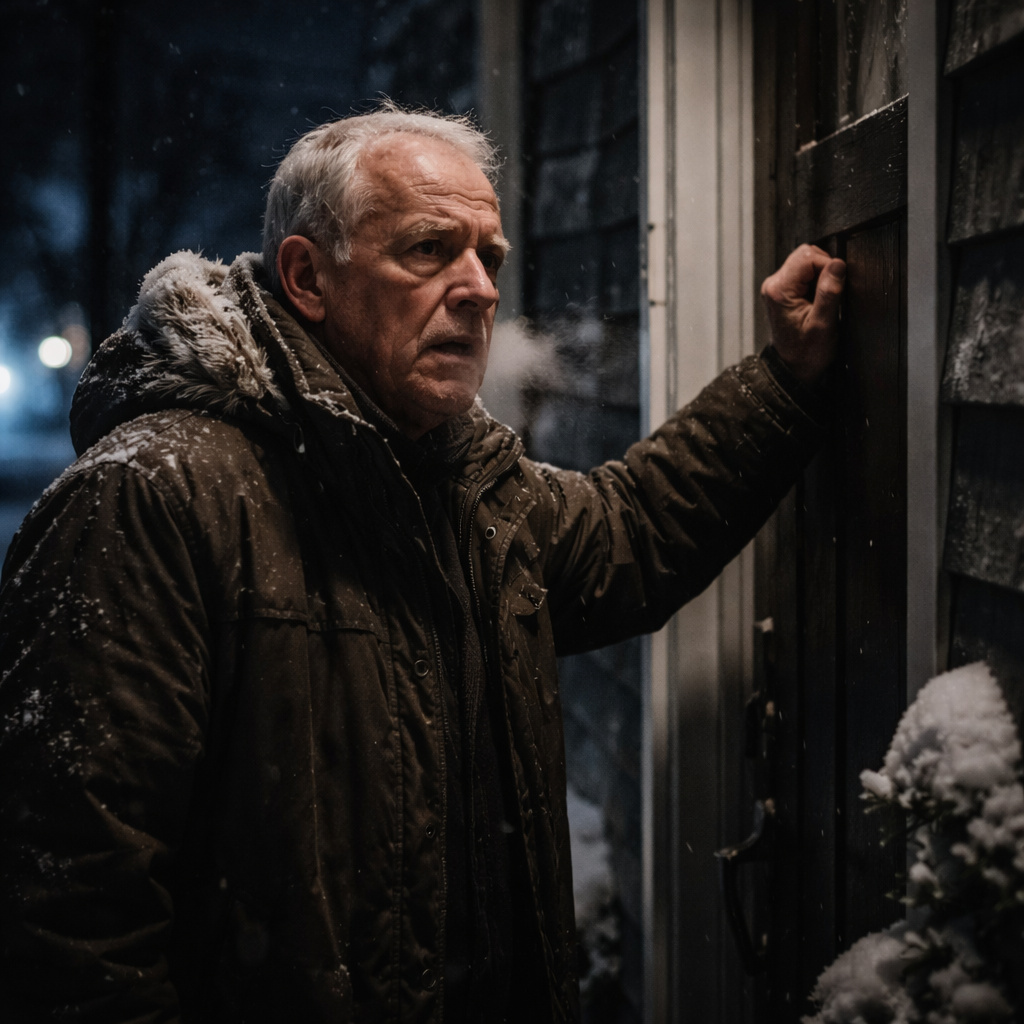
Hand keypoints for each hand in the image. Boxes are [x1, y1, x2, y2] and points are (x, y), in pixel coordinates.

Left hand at [760, 244, 845, 382]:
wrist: (793, 367)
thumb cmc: (805, 352)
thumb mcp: (823, 325)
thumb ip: (829, 292)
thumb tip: (837, 264)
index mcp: (779, 290)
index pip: (807, 256)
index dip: (828, 265)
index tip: (836, 285)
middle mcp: (773, 285)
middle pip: (805, 254)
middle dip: (824, 269)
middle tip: (829, 294)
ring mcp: (777, 287)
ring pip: (806, 261)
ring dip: (821, 275)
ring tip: (822, 300)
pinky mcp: (783, 290)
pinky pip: (804, 273)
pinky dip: (816, 281)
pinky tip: (817, 300)